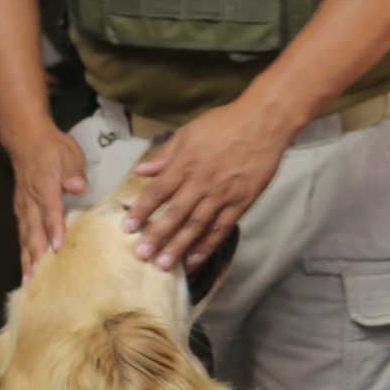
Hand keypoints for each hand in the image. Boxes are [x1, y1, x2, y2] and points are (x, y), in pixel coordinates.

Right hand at [9, 121, 88, 277]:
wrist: (26, 138)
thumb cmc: (51, 147)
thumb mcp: (67, 152)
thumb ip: (73, 171)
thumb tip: (78, 186)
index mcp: (44, 186)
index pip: (50, 211)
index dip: (54, 230)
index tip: (57, 249)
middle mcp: (31, 200)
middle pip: (34, 230)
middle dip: (36, 255)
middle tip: (39, 278)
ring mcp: (23, 206)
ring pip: (25, 236)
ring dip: (27, 259)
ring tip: (29, 281)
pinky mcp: (21, 210)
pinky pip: (21, 234)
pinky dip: (22, 252)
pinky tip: (26, 268)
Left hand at [124, 95, 299, 271]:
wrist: (263, 124)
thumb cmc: (224, 124)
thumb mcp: (188, 132)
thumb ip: (164, 155)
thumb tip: (140, 170)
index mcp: (186, 163)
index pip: (158, 192)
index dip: (142, 211)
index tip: (127, 227)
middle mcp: (202, 182)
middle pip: (175, 213)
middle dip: (157, 235)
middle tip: (142, 254)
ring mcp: (222, 195)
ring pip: (197, 226)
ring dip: (179, 246)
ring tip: (164, 265)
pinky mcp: (241, 203)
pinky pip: (221, 228)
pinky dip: (208, 245)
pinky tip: (195, 259)